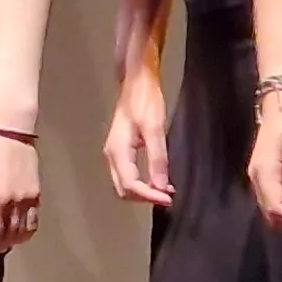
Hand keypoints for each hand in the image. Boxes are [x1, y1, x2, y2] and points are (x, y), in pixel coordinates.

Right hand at [103, 67, 173, 206]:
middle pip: (123, 189)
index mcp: (118, 151)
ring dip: (143, 191)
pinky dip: (141, 183)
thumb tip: (160, 186)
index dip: (149, 195)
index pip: (131, 184)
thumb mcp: (155, 129)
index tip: (169, 199)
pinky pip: (127, 175)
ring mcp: (114, 153)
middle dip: (144, 197)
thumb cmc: (145, 100)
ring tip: (165, 190)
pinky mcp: (120, 150)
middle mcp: (112, 155)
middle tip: (167, 197)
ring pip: (124, 184)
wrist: (136, 82)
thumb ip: (157, 158)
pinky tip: (157, 179)